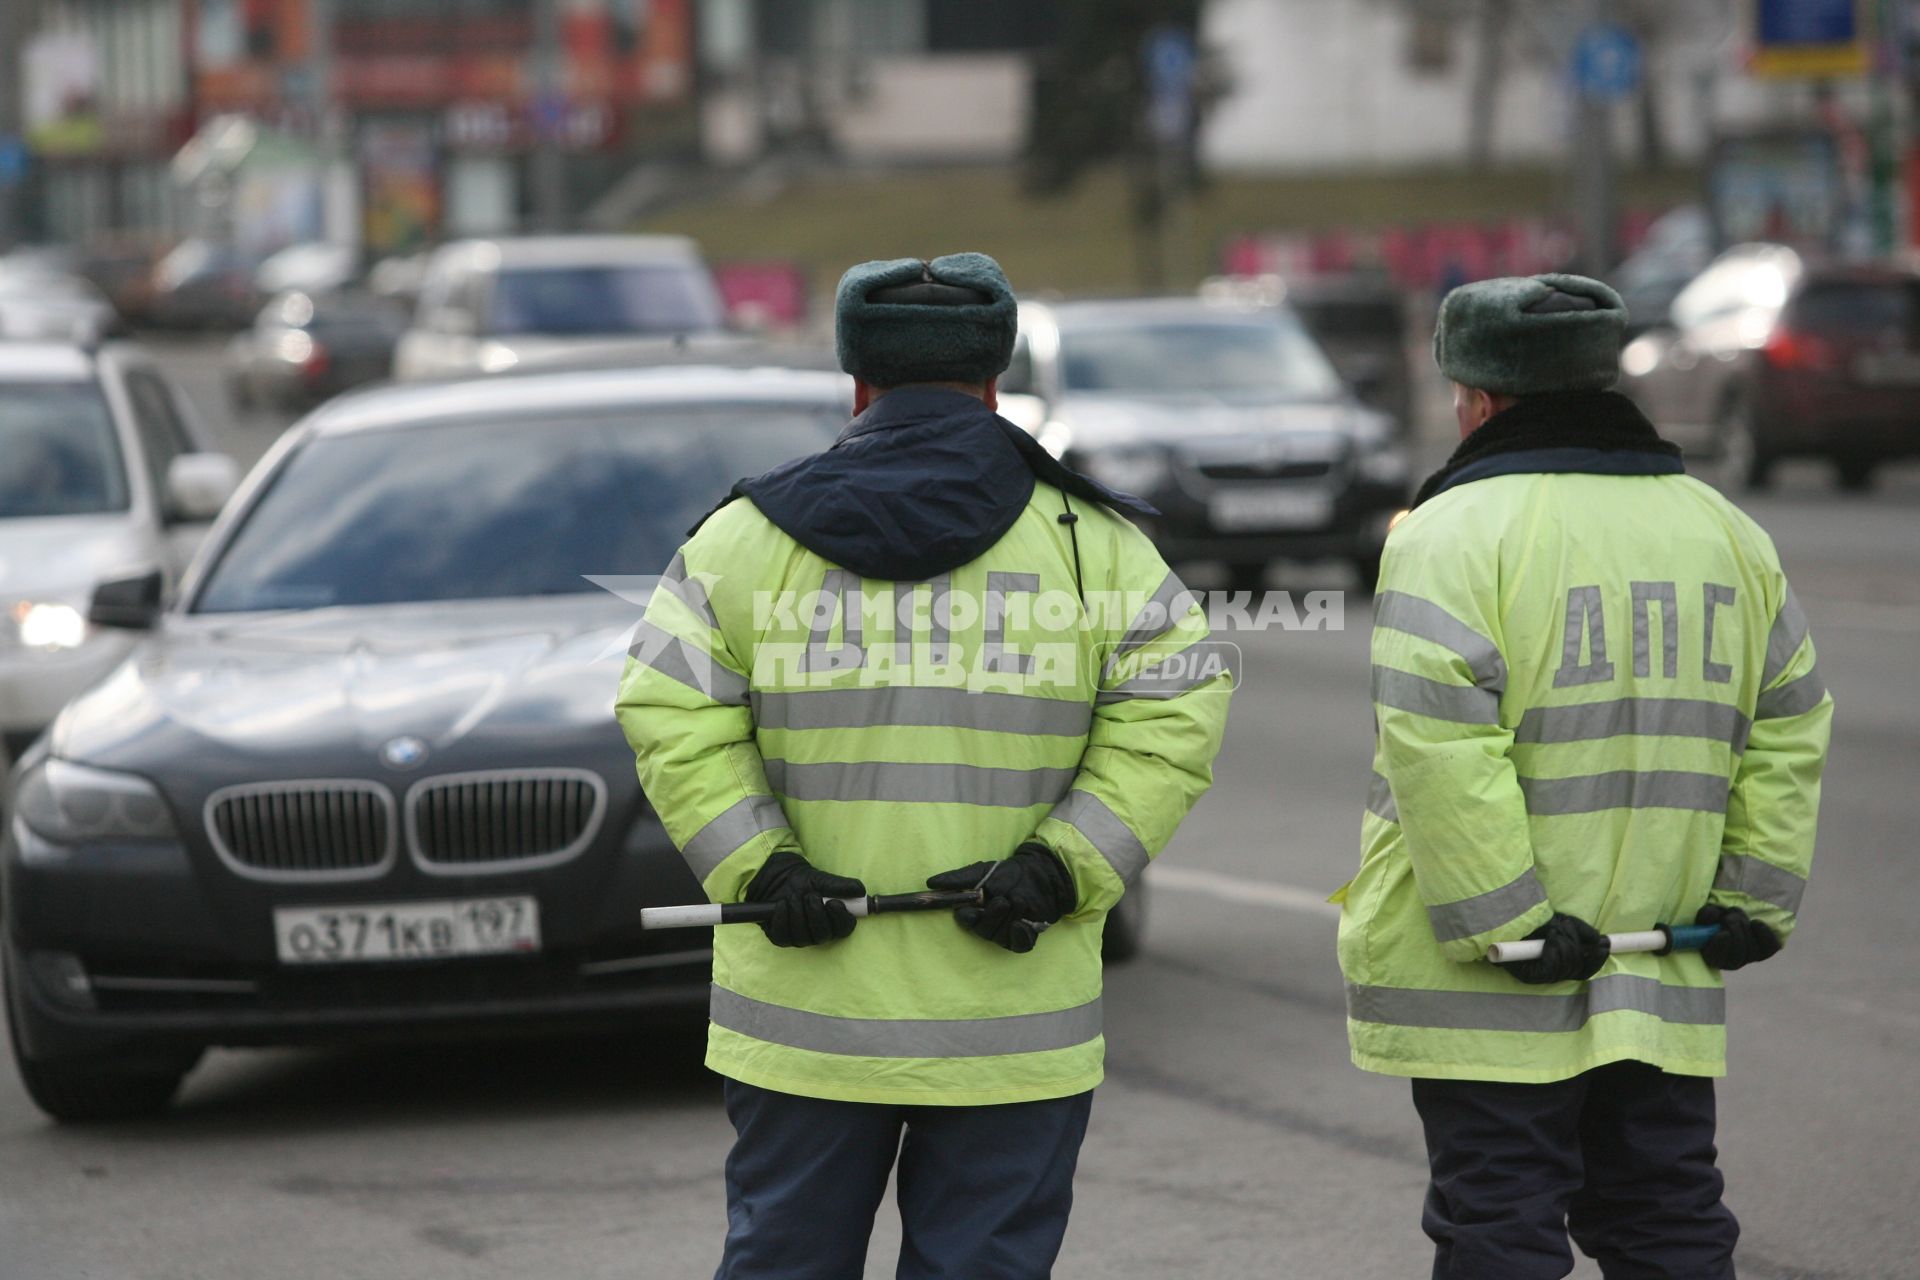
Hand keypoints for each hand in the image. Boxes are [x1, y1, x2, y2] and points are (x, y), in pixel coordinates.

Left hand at [743, 852, 865, 947]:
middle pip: (822, 934)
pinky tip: (781, 904)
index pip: (844, 928)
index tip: (833, 902)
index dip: (840, 918)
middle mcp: (819, 933)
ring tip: (793, 896)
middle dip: (815, 914)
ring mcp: (800, 938)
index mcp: (834, 921)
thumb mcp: (823, 880)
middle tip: (810, 895)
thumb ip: (842, 886)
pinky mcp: (782, 939)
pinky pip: (783, 936)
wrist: (780, 880)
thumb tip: (861, 890)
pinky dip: (782, 918)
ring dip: (797, 913)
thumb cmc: (806, 882)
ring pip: (802, 936)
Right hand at [926, 843, 1076, 953]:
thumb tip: (931, 882)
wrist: (1041, 875)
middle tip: (1003, 900)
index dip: (969, 917)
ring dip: (1010, 917)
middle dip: (993, 916)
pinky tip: (1023, 922)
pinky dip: (1020, 935)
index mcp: (976, 910)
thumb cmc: (1009, 874)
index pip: (966, 921)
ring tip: (1020, 900)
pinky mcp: (1025, 938)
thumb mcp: (982, 872)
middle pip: (983, 931)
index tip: (972, 908)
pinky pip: (1019, 945)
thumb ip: (958, 878)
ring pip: (1000, 937)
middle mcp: (990, 924)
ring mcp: (1007, 933)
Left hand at [1501, 913, 1608, 984]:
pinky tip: (1550, 941)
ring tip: (1554, 931)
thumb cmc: (1534, 920)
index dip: (1597, 960)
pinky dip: (1555, 953)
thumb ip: (1582, 931)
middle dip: (1576, 945)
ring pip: (1566, 968)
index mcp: (1561, 961)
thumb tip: (1599, 940)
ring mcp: (1540, 976)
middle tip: (1564, 928)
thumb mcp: (1563, 922)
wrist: (1509, 915)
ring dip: (1564, 946)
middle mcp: (1552, 972)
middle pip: (1577, 969)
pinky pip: (1551, 970)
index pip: (1585, 969)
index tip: (1604, 946)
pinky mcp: (1528, 977)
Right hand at [1695, 904, 1780, 970]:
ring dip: (1745, 930)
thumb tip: (1713, 914)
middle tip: (1729, 918)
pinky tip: (1756, 923)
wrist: (1730, 917)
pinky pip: (1770, 948)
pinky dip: (1765, 935)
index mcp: (1711, 956)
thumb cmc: (1714, 919)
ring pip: (1753, 952)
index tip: (1723, 933)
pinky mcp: (1764, 950)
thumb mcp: (1705, 915)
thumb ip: (1706, 915)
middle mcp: (1731, 962)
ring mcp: (1750, 957)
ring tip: (1738, 917)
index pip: (1716, 959)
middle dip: (1735, 933)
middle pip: (1738, 955)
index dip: (1720, 948)